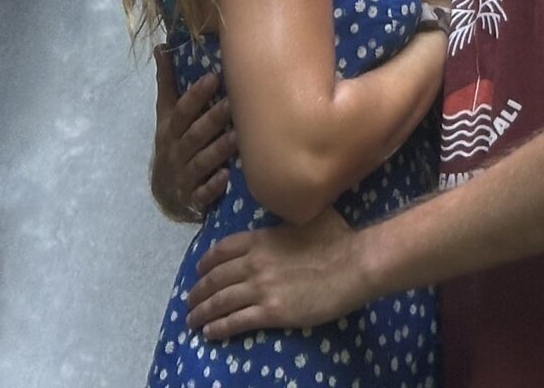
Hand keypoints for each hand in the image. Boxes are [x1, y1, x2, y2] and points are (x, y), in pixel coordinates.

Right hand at [152, 52, 236, 221]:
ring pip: (201, 162)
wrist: (166, 195)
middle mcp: (176, 152)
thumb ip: (167, 83)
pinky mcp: (193, 199)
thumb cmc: (173, 144)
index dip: (195, 96)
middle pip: (194, 135)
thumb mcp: (166, 115)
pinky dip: (213, 186)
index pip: (181, 111)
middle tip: (232, 103)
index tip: (213, 77)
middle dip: (212, 119)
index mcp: (170, 131)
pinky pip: (203, 194)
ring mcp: (183, 177)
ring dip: (217, 150)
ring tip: (236, 137)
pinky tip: (227, 177)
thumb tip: (161, 46)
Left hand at [187, 206, 362, 338]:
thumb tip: (284, 210)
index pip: (222, 250)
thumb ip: (287, 218)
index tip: (199, 269)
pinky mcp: (270, 313)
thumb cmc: (336, 238)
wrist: (353, 265)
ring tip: (191, 320)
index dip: (207, 261)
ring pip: (219, 302)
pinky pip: (234, 322)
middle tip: (189, 300)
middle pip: (215, 278)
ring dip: (201, 312)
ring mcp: (260, 288)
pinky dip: (217, 328)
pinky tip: (209, 333)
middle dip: (198, 290)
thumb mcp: (308, 217)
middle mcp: (255, 262)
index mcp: (262, 238)